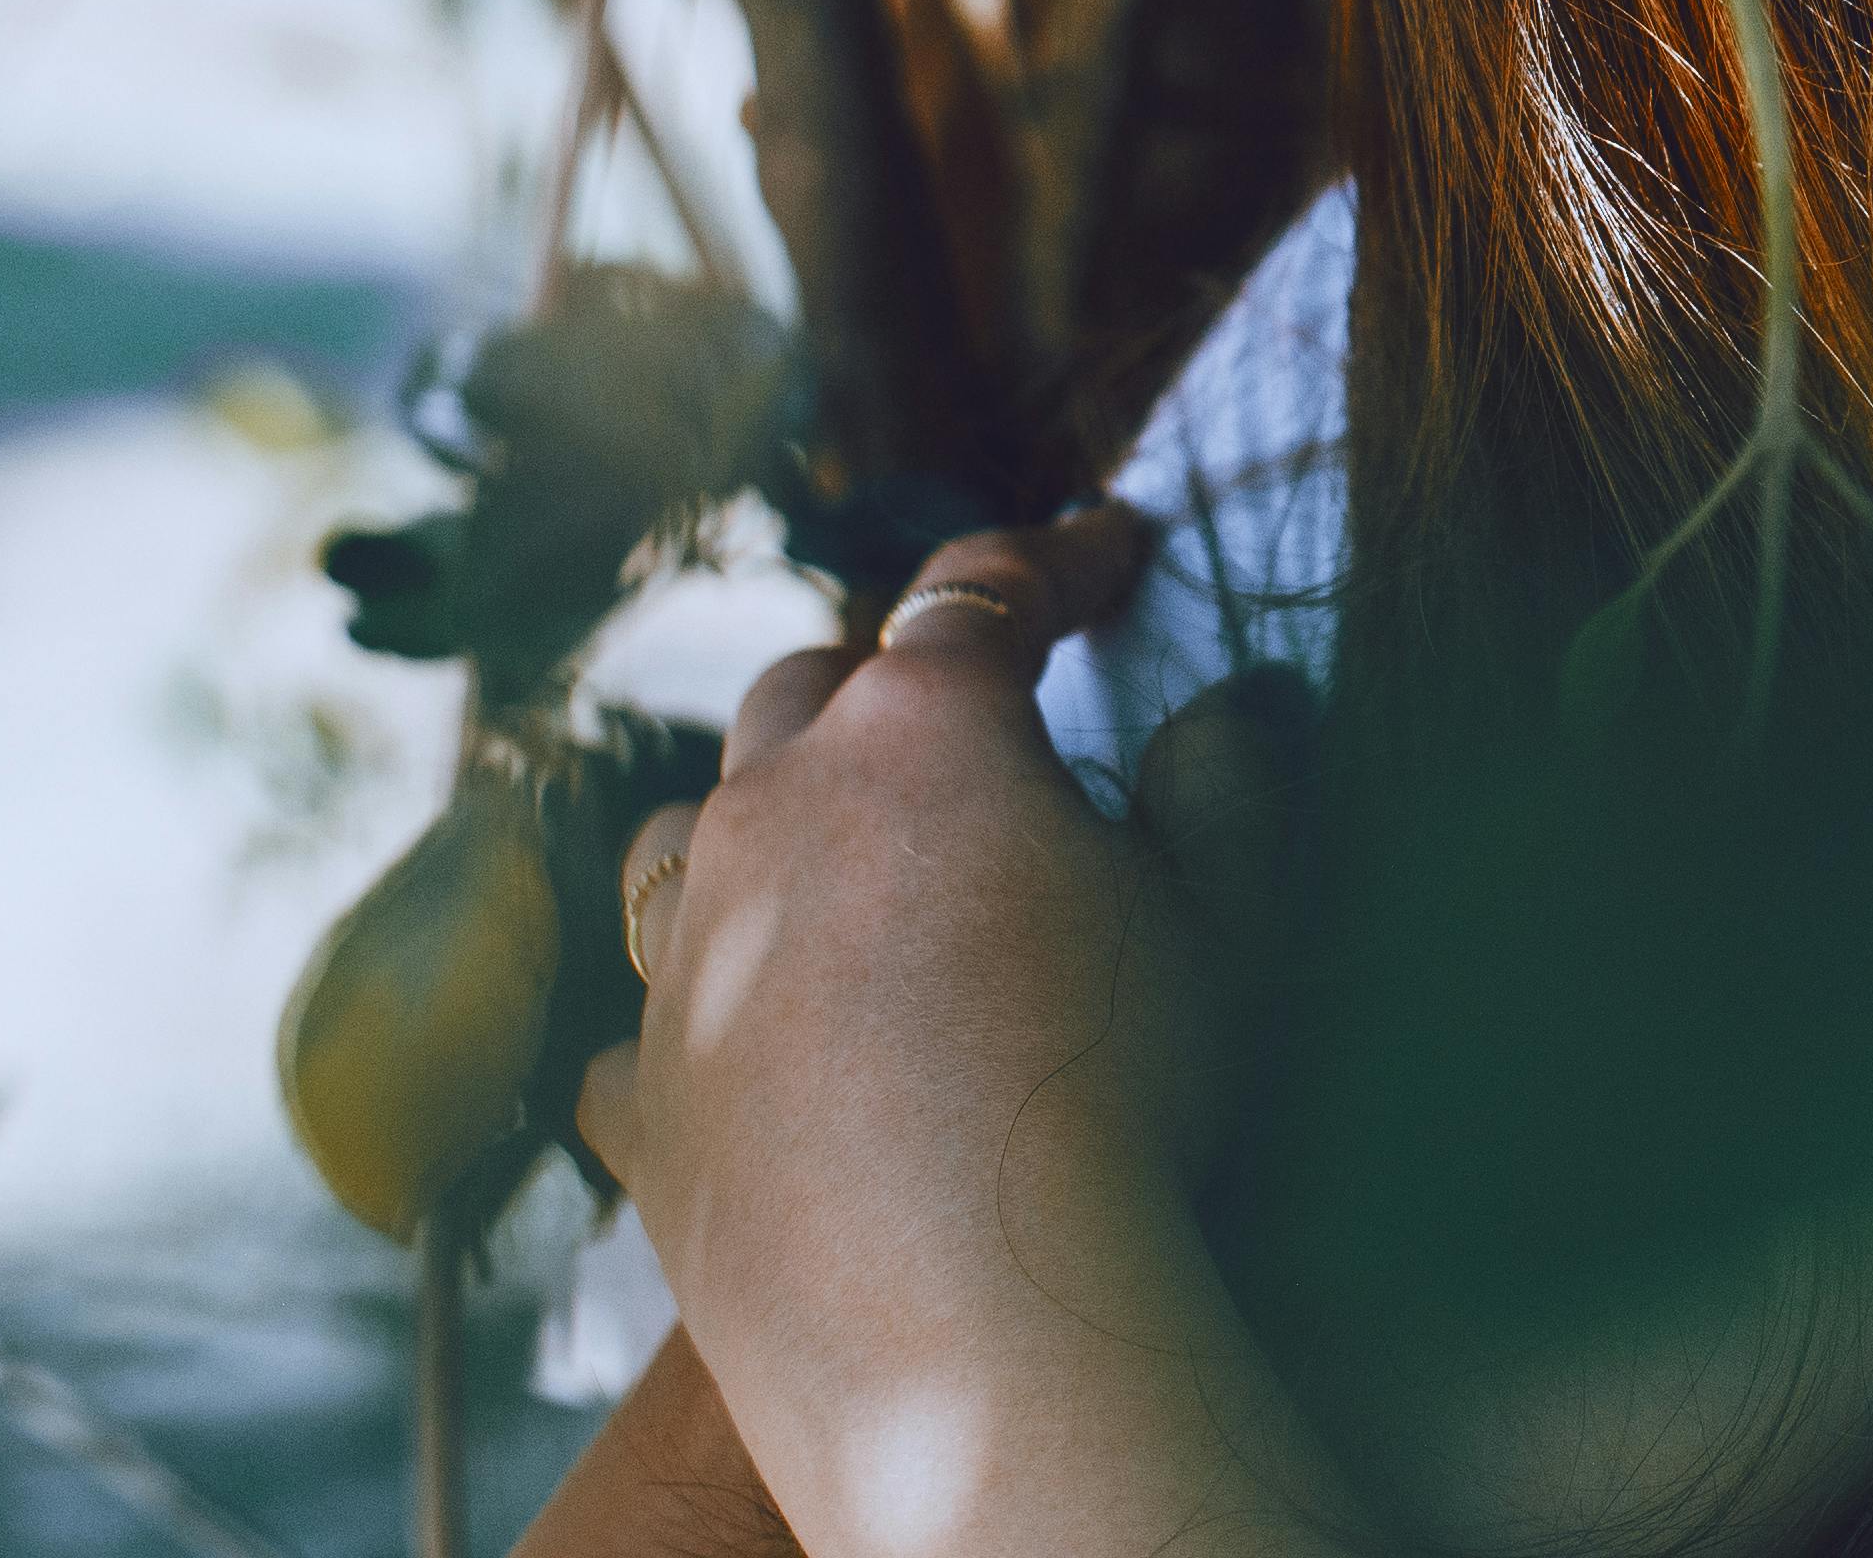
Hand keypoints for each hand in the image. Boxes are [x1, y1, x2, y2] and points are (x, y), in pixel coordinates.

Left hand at [580, 506, 1342, 1557]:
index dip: (1062, 555)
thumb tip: (1238, 698)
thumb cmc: (1120, 1091)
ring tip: (815, 857)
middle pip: (808, 688)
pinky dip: (685, 1018)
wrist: (971, 1326)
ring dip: (751, 824)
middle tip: (971, 699)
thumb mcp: (1234, 907)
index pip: (986, 589)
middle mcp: (769, 817)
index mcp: (919, 733)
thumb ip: (1235, 773)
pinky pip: (633, 1032)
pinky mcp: (647, 1108)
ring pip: (680, 837)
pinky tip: (736, 1044)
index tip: (1119, 546)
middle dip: (892, 673)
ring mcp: (684, 964)